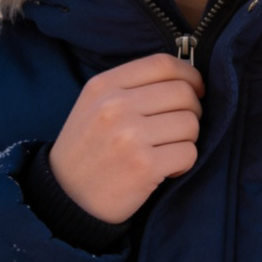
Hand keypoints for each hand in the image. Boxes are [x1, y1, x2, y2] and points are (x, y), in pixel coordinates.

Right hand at [49, 54, 203, 223]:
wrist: (66, 197)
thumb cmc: (88, 148)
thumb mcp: (95, 104)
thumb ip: (132, 86)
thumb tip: (187, 79)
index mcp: (104, 85)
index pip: (162, 64)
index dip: (189, 74)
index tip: (195, 88)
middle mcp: (116, 106)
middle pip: (183, 93)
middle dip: (192, 110)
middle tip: (180, 126)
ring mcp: (130, 136)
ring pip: (190, 124)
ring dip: (188, 139)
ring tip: (168, 149)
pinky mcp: (144, 166)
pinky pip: (188, 153)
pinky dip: (184, 163)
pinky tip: (165, 169)